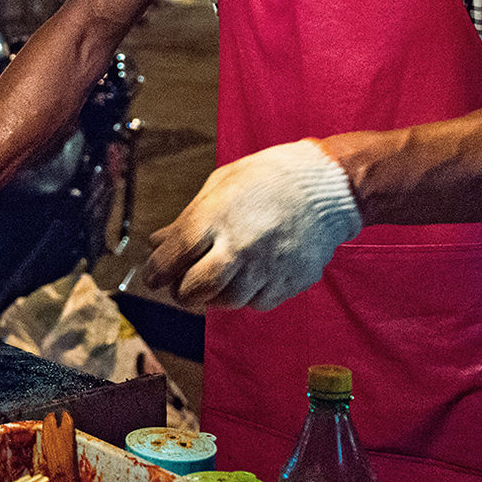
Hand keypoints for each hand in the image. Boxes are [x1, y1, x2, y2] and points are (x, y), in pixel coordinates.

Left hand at [141, 139, 360, 312]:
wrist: (328, 184)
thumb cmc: (268, 178)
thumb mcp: (220, 185)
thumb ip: (187, 219)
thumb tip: (156, 243)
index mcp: (215, 217)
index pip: (172, 258)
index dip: (156, 273)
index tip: (153, 278)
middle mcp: (240, 246)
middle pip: (196, 290)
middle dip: (182, 293)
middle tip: (181, 288)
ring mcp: (268, 267)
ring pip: (226, 302)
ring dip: (213, 297)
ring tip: (215, 281)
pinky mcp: (291, 281)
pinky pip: (259, 303)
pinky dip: (248, 296)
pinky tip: (249, 277)